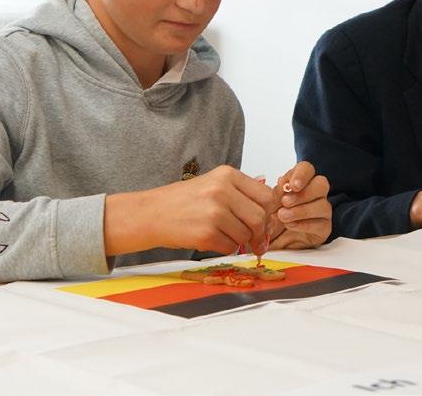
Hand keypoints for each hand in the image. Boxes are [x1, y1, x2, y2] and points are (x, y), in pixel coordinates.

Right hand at [103, 165, 277, 255]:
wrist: (150, 214)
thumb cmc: (183, 201)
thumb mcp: (213, 184)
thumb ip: (241, 193)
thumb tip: (271, 212)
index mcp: (227, 175)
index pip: (266, 196)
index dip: (268, 213)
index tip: (263, 222)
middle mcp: (222, 190)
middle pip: (260, 217)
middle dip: (258, 232)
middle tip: (253, 239)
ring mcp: (214, 212)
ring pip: (245, 234)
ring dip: (239, 240)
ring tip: (222, 234)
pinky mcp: (205, 233)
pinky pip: (230, 247)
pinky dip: (224, 247)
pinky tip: (210, 239)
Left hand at [269, 161, 331, 249]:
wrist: (271, 241)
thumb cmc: (272, 218)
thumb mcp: (269, 204)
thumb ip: (276, 193)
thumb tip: (283, 183)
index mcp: (301, 181)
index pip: (307, 169)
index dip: (301, 175)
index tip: (291, 186)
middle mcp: (315, 193)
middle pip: (321, 184)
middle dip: (304, 193)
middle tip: (285, 202)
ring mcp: (322, 210)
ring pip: (323, 205)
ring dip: (301, 210)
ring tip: (283, 216)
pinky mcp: (324, 228)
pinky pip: (321, 224)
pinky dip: (303, 224)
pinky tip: (290, 225)